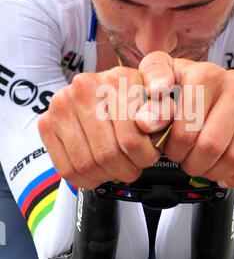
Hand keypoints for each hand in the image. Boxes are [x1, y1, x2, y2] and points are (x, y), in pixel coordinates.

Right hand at [38, 67, 165, 188]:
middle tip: (133, 166)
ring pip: (87, 164)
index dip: (144, 157)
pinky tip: (99, 170)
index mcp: (114, 80)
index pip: (131, 138)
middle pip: (108, 154)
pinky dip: (87, 178)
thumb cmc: (133, 98)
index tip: (148, 156)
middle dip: (127, 168)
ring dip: (107, 175)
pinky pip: (67, 168)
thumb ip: (162, 109)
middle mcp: (83, 89)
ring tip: (117, 167)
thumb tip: (150, 123)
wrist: (101, 91)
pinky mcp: (47, 124)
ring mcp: (61, 106)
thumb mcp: (156, 98)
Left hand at [136, 52, 233, 186]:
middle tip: (187, 160)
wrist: (216, 84)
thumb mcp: (158, 76)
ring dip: (214, 171)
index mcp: (207, 74)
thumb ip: (147, 94)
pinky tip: (224, 170)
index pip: (187, 131)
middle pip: (211, 146)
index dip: (174, 149)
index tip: (171, 148)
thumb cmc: (184, 84)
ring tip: (204, 164)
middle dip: (193, 163)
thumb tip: (147, 120)